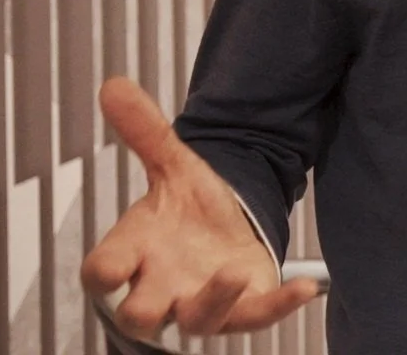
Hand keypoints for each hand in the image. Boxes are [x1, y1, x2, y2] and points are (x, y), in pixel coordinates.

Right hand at [81, 77, 318, 340]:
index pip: (101, 273)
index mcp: (135, 252)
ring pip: (197, 320)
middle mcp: (162, 286)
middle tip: (154, 297)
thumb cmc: (185, 212)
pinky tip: (306, 287)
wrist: (225, 231)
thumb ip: (146, 131)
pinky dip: (280, 304)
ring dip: (212, 301)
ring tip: (234, 271)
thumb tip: (115, 85)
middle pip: (137, 315)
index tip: (112, 266)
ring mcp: (201, 302)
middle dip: (143, 310)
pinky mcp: (243, 310)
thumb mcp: (173, 166)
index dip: (104, 273)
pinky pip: (258, 316)